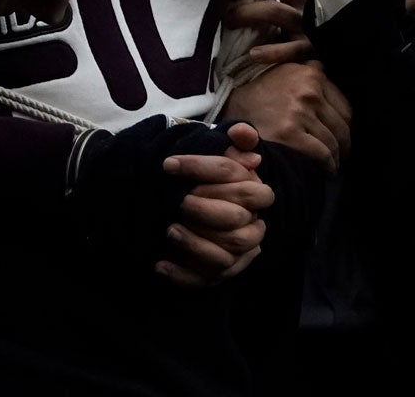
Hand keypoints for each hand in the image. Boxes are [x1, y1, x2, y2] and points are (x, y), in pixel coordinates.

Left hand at [157, 123, 272, 285]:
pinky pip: (202, 281)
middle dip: (206, 210)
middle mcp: (251, 226)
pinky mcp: (217, 276)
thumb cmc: (208, 181)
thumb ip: (232, 141)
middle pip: (237, 221)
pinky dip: (181, 274)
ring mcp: (236, 256)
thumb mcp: (219, 156)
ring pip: (224, 257)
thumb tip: (242, 133)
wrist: (196, 212)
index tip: (169, 164)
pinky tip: (160, 264)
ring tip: (169, 229)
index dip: (204, 169)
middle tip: (178, 200)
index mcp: (255, 194)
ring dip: (195, 244)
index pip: (239, 181)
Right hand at [221, 60, 351, 173]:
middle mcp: (308, 88)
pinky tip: (325, 171)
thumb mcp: (285, 77)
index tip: (341, 137)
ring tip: (332, 166)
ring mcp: (300, 110)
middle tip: (340, 156)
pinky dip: (327, 166)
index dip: (344, 126)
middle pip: (342, 124)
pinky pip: (322, 154)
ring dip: (336, 158)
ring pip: (333, 141)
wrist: (229, 114)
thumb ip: (309, 82)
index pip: (344, 106)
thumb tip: (332, 100)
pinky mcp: (291, 133)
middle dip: (343, 144)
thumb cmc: (256, 100)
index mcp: (310, 73)